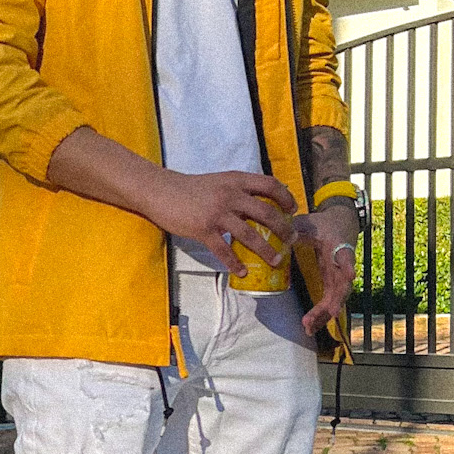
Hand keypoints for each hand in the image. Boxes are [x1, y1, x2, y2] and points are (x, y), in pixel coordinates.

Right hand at [147, 169, 295, 275]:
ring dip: (266, 250)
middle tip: (291, 240)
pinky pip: (224, 250)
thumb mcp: (219, 181)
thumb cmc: (190, 188)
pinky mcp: (203, 230)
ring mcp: (217, 213)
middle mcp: (230, 195)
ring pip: (250, 235)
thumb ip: (237, 191)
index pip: (270, 185)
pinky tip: (242, 272)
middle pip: (266, 213)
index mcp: (235, 180)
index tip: (292, 210)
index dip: (285, 197)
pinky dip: (235, 263)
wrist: (161, 191)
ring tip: (276, 260)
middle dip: (283, 229)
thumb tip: (258, 206)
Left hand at [295, 200, 358, 337]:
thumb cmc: (323, 224)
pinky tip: (309, 328)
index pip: (346, 256)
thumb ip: (295, 229)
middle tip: (315, 317)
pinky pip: (330, 302)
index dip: (347, 265)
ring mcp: (340, 276)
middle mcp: (343, 265)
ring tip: (308, 327)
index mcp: (339, 246)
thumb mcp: (308, 222)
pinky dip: (321, 315)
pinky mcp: (335, 283)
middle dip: (330, 304)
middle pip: (341, 287)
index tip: (350, 274)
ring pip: (336, 299)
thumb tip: (279, 237)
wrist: (341, 223)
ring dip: (323, 315)